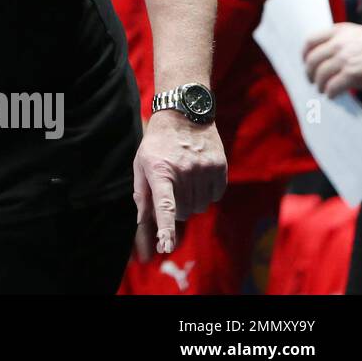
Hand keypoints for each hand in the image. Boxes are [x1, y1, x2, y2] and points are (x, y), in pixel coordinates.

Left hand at [132, 111, 226, 260]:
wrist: (184, 114)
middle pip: (184, 212)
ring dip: (192, 201)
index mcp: (160, 170)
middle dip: (176, 208)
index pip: (164, 205)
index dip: (165, 228)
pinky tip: (199, 176)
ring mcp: (204, 169)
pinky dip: (207, 194)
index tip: (165, 246)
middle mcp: (183, 171)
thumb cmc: (158, 144)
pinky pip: (215, 197)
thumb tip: (141, 222)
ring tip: (185, 179)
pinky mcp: (219, 168)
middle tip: (172, 188)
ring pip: (200, 207)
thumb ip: (142, 194)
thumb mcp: (142, 164)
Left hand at [304, 22, 361, 97]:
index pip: (311, 40)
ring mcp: (346, 57)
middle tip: (312, 80)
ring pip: (320, 73)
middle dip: (309, 72)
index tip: (305, 62)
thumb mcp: (358, 37)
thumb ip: (342, 42)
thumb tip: (324, 58)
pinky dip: (330, 92)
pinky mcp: (352, 73)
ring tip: (322, 89)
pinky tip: (332, 95)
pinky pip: (332, 85)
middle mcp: (340, 42)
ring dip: (319, 84)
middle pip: (312, 59)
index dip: (304, 53)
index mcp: (340, 31)